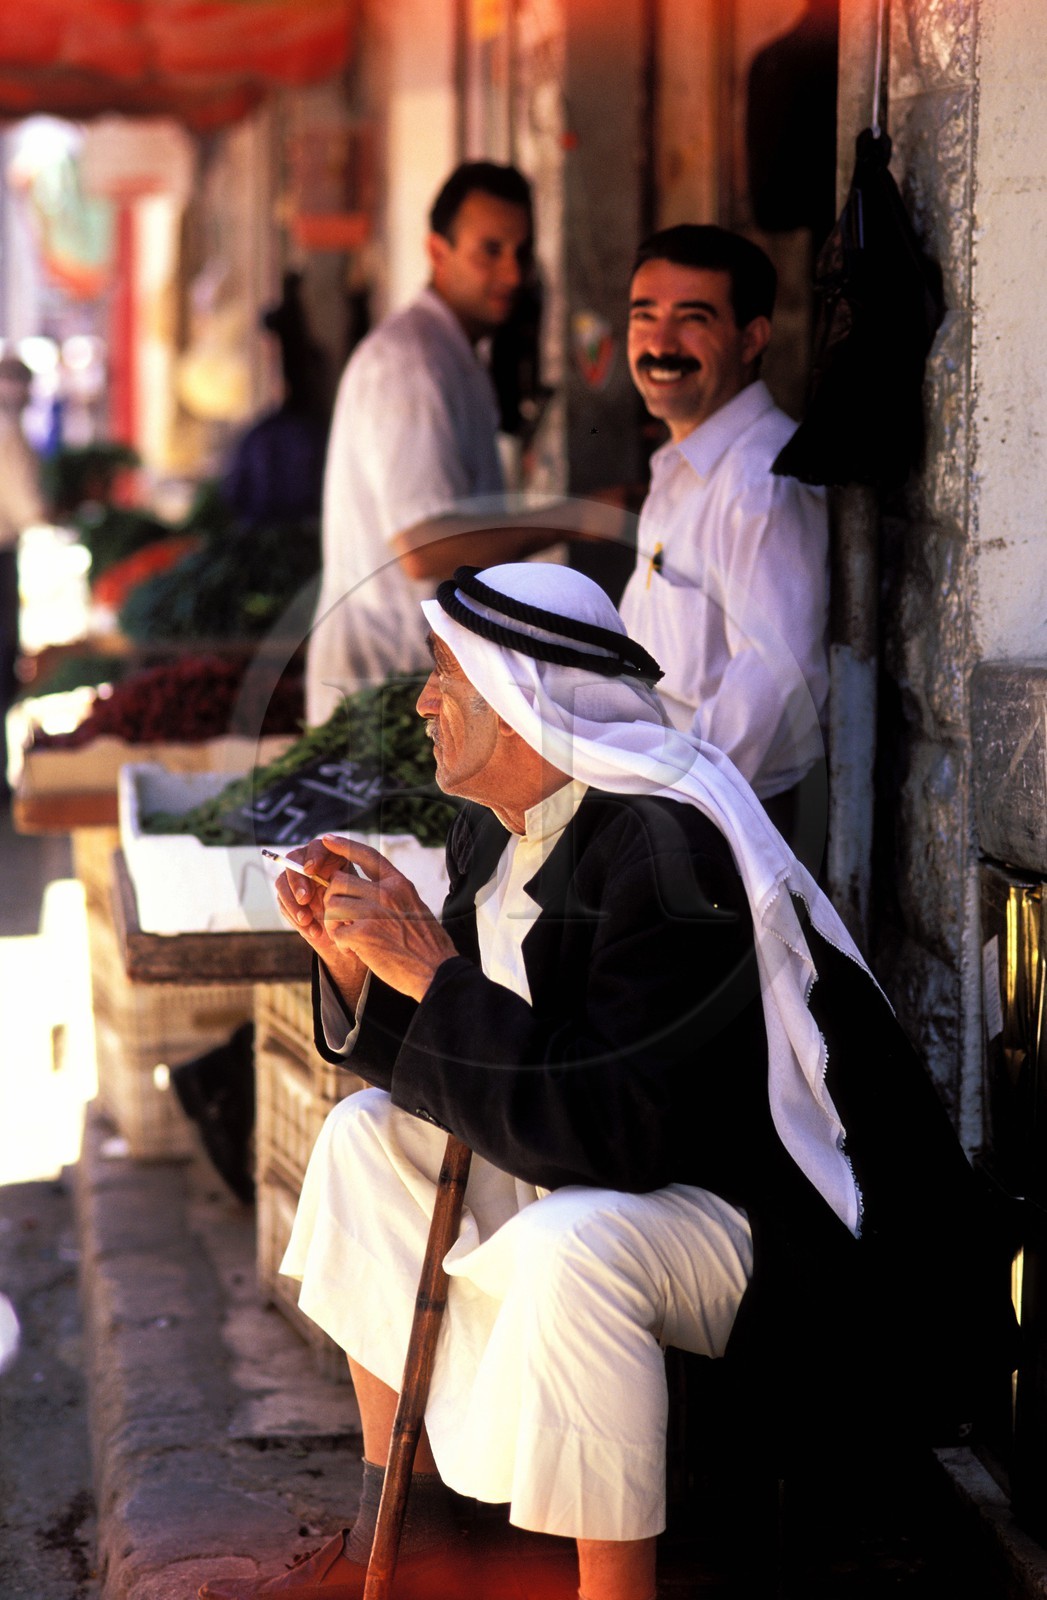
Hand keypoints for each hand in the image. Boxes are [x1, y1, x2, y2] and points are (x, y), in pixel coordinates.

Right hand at [273, 838, 368, 1004]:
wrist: (351, 940)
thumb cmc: (362, 915)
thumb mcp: (364, 899)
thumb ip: (354, 886)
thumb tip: (340, 876)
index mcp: (331, 858)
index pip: (317, 847)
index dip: (312, 855)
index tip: (311, 870)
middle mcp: (311, 866)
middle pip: (294, 860)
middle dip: (297, 880)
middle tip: (305, 899)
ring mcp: (298, 882)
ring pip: (283, 881)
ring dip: (293, 902)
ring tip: (307, 920)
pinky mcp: (289, 899)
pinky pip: (283, 903)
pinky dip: (295, 918)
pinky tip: (311, 930)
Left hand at [320, 835, 457, 1002]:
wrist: (437, 971)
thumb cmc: (428, 945)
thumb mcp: (415, 907)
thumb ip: (393, 895)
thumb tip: (370, 888)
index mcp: (400, 884)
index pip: (367, 856)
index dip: (344, 846)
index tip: (327, 841)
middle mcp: (387, 893)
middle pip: (339, 881)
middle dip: (332, 899)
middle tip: (340, 917)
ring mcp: (375, 912)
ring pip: (332, 906)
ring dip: (334, 923)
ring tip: (347, 937)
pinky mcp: (365, 935)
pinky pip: (337, 932)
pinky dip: (341, 944)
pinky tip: (354, 951)